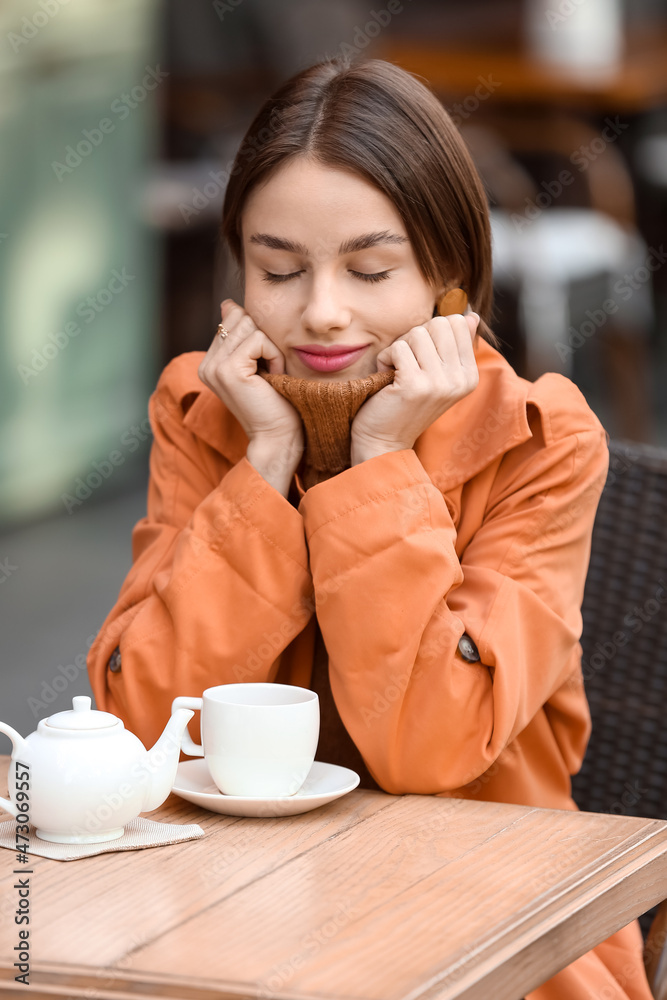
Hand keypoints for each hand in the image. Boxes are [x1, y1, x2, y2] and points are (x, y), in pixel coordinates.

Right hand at [199, 300, 303, 494]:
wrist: (278, 438)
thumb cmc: (276, 404)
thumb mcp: (259, 363)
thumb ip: (243, 335)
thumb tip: (229, 304)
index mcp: (210, 361)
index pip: (234, 319)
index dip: (258, 335)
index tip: (264, 366)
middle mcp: (206, 363)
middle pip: (241, 318)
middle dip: (264, 340)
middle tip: (271, 371)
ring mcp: (214, 367)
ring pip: (250, 326)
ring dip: (271, 348)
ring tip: (272, 375)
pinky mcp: (228, 370)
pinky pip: (258, 340)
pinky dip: (274, 356)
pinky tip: (274, 378)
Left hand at [350, 312, 479, 464]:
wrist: (385, 441)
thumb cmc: (406, 403)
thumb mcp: (437, 374)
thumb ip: (454, 345)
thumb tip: (471, 315)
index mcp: (470, 375)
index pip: (457, 323)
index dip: (431, 332)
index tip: (421, 357)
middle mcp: (460, 380)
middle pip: (439, 324)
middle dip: (415, 337)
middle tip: (406, 363)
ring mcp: (440, 383)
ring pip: (417, 333)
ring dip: (399, 348)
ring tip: (396, 372)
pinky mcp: (415, 385)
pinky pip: (398, 348)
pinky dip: (385, 359)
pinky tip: (386, 378)